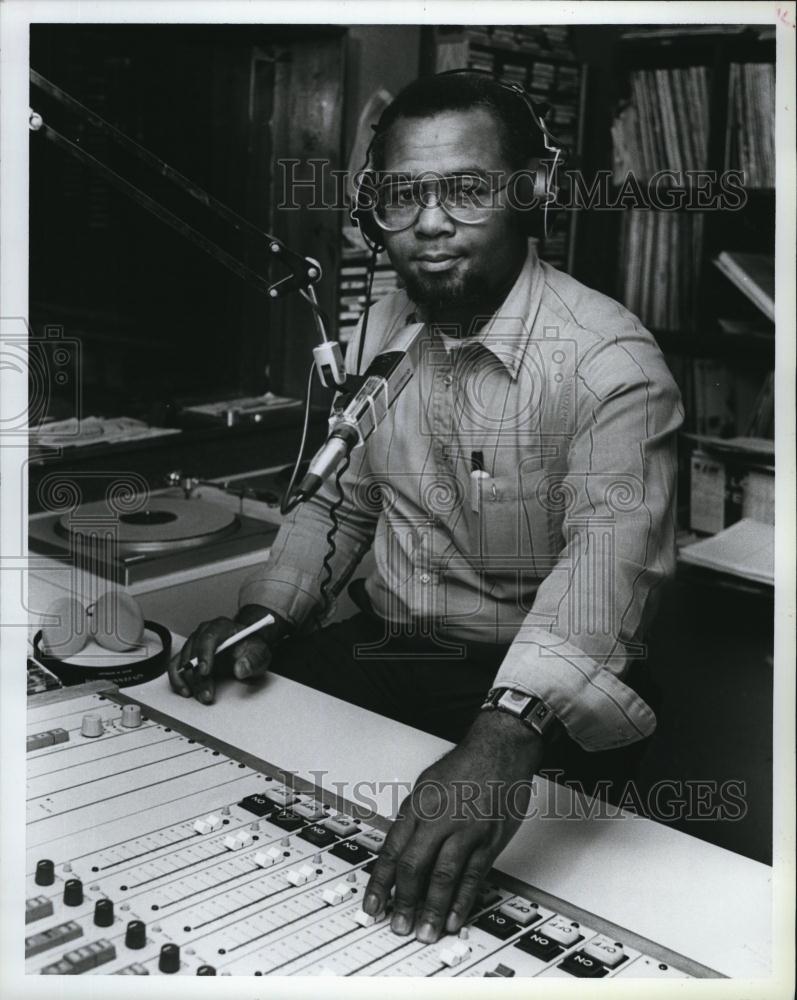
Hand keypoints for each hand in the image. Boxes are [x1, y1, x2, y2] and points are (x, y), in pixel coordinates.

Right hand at [167, 604, 288, 703]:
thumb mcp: (259, 653)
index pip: (208, 637)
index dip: (204, 655)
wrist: (247, 649)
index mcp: (221, 627)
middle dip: (199, 676)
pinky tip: (186, 690)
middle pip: (194, 653)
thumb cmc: (251, 648)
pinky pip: (175, 667)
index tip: (206, 672)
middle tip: (207, 694)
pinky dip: (178, 680)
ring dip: (190, 681)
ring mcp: (193, 644)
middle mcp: (203, 633)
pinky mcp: (187, 656)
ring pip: (183, 662)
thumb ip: (253, 660)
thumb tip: (241, 669)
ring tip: (201, 696)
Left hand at [363, 710, 543, 942]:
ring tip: (425, 931)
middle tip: (398, 925)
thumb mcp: (427, 786)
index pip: (392, 851)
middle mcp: (439, 818)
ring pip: (444, 876)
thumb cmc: (464, 765)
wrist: (500, 749)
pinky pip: (474, 875)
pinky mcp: (489, 839)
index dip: (380, 882)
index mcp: (418, 806)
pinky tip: (455, 917)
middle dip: (404, 901)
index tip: (372, 905)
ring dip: (433, 908)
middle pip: (415, 866)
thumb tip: (400, 851)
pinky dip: (463, 900)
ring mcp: (466, 830)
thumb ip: (414, 820)